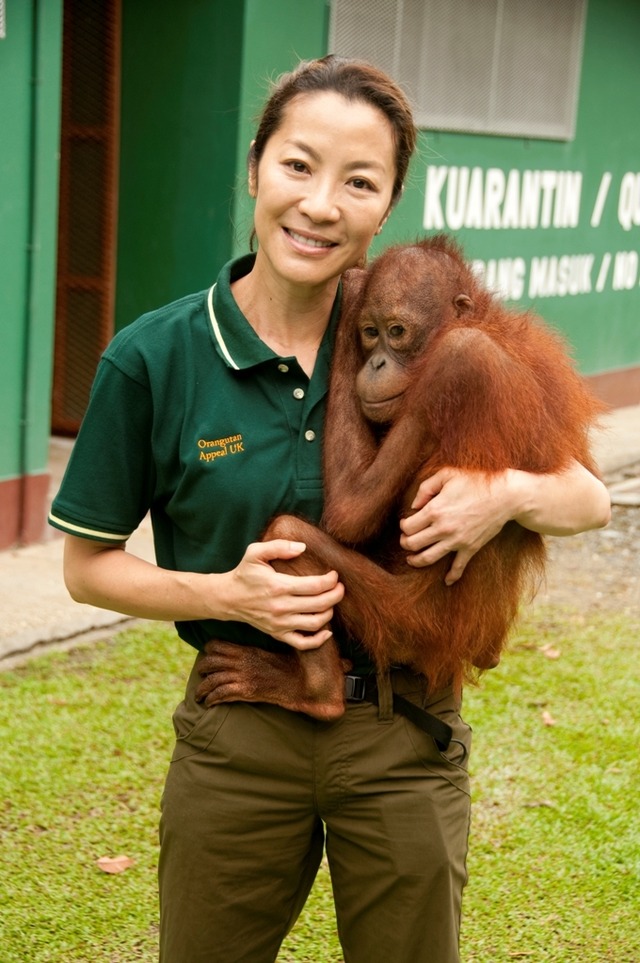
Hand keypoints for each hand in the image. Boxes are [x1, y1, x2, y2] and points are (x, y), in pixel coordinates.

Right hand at [222, 539, 344, 649]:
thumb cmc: (245, 573)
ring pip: (315, 624)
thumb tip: (302, 547)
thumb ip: (279, 547)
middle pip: (319, 605)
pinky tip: (327, 630)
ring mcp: (280, 624)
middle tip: (340, 587)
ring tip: (332, 602)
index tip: (335, 575)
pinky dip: (319, 640)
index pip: (315, 586)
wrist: (228, 598)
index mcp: (278, 586)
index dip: (330, 581)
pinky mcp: (278, 634)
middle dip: (336, 595)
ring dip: (329, 613)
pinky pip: (303, 643)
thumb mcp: (255, 553)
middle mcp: (281, 607)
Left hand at [399, 468, 512, 583]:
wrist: (504, 496)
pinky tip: (446, 581)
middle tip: (406, 540)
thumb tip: (413, 506)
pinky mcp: (470, 548)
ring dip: (415, 560)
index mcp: (435, 510)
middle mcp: (443, 528)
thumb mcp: (447, 475)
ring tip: (411, 559)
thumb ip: (426, 488)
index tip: (406, 524)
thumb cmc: (475, 482)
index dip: (403, 526)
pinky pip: (458, 567)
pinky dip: (451, 576)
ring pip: (428, 558)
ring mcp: (456, 541)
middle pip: (413, 544)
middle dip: (405, 543)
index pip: (408, 527)